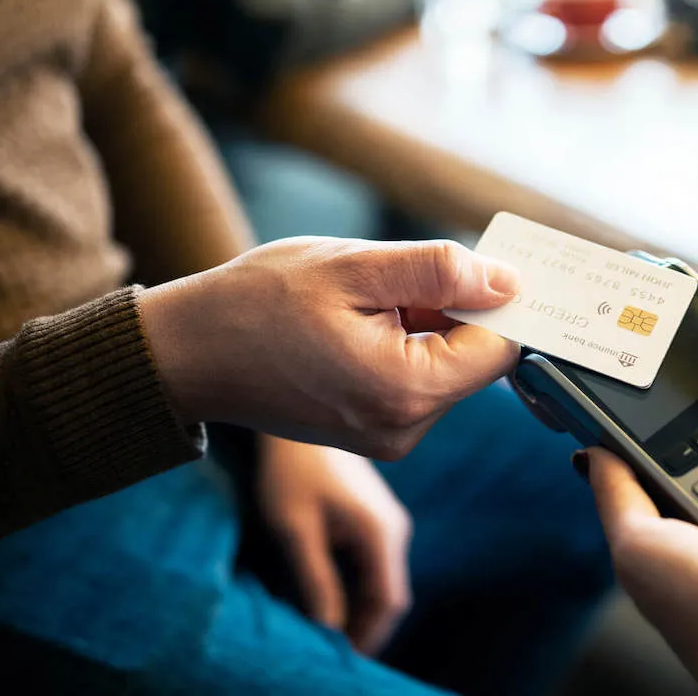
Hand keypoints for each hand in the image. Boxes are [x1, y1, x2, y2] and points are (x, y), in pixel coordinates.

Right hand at [139, 237, 519, 458]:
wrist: (187, 353)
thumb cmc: (259, 302)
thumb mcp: (354, 266)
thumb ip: (440, 272)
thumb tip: (510, 282)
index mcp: (407, 390)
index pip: (501, 346)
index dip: (503, 299)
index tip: (488, 260)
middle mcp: (406, 429)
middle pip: (477, 359)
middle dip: (458, 308)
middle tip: (404, 270)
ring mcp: (390, 438)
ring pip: (448, 366)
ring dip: (428, 323)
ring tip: (366, 296)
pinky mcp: (375, 432)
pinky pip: (417, 379)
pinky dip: (407, 343)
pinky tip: (359, 319)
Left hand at [257, 436, 411, 653]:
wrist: (294, 425)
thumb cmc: (292, 472)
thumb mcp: (296, 530)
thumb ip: (316, 581)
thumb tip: (329, 629)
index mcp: (382, 532)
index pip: (390, 601)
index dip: (369, 636)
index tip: (343, 659)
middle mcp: (394, 528)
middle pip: (389, 595)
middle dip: (364, 627)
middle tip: (333, 653)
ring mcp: (387, 522)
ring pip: (382, 581)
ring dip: (359, 609)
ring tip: (328, 634)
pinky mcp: (374, 518)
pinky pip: (373, 565)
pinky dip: (357, 589)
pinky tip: (330, 600)